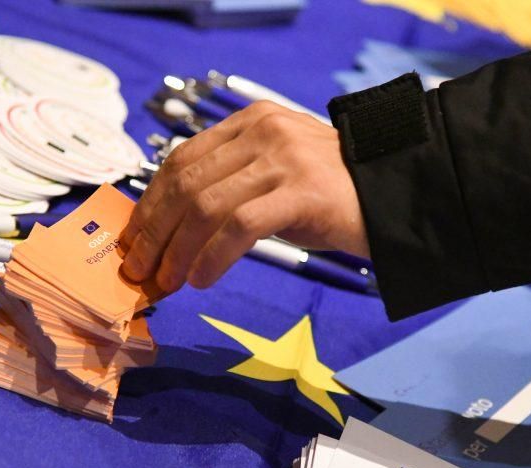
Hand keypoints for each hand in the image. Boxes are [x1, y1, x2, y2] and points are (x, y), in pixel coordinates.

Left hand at [120, 100, 369, 291]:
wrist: (396, 195)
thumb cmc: (327, 196)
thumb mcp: (271, 179)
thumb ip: (228, 188)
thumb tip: (171, 230)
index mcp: (249, 123)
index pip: (181, 159)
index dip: (150, 202)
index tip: (134, 238)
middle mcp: (262, 131)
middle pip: (186, 183)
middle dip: (154, 231)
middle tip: (139, 268)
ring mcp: (283, 157)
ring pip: (206, 206)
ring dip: (177, 251)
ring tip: (166, 282)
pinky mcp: (302, 189)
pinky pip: (240, 226)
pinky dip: (211, 257)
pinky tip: (201, 279)